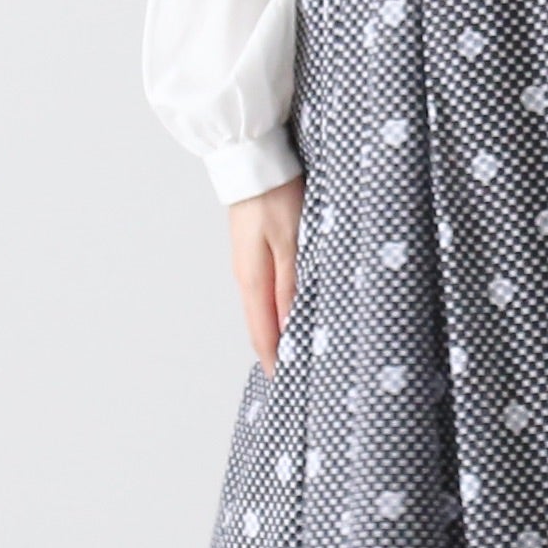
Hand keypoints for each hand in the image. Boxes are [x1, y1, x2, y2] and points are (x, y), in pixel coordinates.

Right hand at [228, 178, 304, 373]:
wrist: (253, 160)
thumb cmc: (275, 197)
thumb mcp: (291, 243)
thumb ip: (291, 287)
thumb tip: (289, 330)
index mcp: (253, 281)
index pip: (263, 337)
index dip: (276, 363)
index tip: (290, 388)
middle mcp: (247, 278)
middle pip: (262, 327)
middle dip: (278, 354)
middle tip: (300, 379)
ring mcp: (249, 265)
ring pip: (265, 310)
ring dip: (280, 332)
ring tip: (300, 353)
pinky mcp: (256, 251)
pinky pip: (267, 292)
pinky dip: (280, 310)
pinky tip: (294, 314)